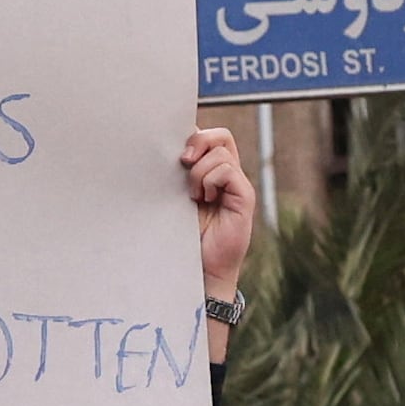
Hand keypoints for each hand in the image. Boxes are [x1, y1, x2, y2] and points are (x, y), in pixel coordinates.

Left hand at [180, 127, 257, 325]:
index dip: (193, 136)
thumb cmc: (185, 238)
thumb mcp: (174, 200)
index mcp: (212, 173)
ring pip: (221, 153)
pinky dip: (210, 180)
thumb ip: (176, 176)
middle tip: (183, 161)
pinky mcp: (244, 198)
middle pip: (221, 136)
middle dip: (198, 141)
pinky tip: (203, 199)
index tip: (176, 153)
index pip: (209, 138)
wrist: (200, 269)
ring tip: (193, 195)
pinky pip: (228, 170)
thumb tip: (159, 150)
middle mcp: (228, 176)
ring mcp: (238, 186)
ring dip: (199, 171)